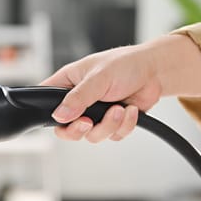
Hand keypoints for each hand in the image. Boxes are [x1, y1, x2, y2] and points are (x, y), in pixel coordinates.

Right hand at [40, 34, 200, 142]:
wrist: (155, 72)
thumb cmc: (125, 63)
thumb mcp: (98, 77)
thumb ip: (78, 97)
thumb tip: (59, 115)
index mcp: (68, 83)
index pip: (46, 101)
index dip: (49, 114)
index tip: (63, 118)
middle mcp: (79, 100)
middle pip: (66, 129)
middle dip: (79, 130)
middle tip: (88, 122)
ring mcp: (95, 113)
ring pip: (91, 136)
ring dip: (109, 125)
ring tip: (120, 109)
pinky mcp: (113, 122)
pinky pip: (113, 136)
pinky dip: (125, 125)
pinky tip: (131, 110)